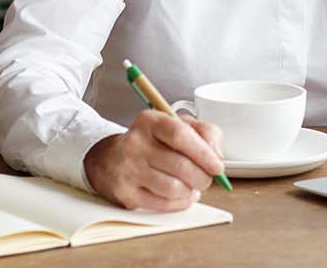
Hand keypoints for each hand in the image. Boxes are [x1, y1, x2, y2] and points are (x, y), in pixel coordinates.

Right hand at [83, 110, 224, 210]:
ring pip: (173, 188)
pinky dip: (179, 203)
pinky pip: (162, 204)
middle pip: (180, 166)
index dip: (203, 153)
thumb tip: (217, 156)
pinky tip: (180, 195)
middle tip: (206, 179)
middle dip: (202, 177)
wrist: (109, 159)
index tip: (217, 166)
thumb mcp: (177, 125)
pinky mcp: (125, 193)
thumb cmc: (151, 142)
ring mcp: (128, 169)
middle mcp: (135, 143)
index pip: (180, 135)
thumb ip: (204, 132)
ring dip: (190, 191)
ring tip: (191, 186)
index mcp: (150, 121)